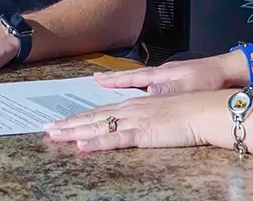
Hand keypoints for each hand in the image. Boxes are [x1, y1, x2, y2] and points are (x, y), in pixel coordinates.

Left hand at [45, 89, 227, 151]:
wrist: (206, 110)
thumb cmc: (192, 110)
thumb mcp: (164, 111)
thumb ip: (148, 117)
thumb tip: (136, 125)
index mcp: (135, 105)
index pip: (101, 112)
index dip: (80, 117)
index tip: (62, 121)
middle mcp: (131, 110)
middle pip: (93, 117)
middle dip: (69, 123)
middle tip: (46, 128)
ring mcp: (135, 121)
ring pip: (98, 127)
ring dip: (74, 131)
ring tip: (54, 135)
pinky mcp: (143, 134)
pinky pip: (115, 139)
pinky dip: (97, 143)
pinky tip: (81, 146)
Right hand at [91, 53, 242, 94]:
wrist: (230, 71)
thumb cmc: (210, 79)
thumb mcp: (188, 87)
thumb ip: (167, 90)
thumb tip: (147, 92)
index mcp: (161, 75)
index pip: (130, 78)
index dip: (113, 80)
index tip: (96, 80)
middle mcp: (161, 74)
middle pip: (130, 78)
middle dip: (111, 80)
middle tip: (96, 80)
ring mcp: (169, 77)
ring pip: (140, 80)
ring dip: (123, 83)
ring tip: (107, 84)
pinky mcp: (178, 80)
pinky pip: (152, 83)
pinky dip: (140, 86)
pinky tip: (140, 90)